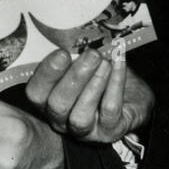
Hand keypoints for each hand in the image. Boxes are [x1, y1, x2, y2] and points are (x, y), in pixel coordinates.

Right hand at [26, 42, 153, 143]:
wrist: (132, 96)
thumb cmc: (100, 75)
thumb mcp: (81, 64)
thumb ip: (71, 56)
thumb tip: (70, 36)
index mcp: (47, 101)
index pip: (36, 92)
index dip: (46, 74)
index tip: (62, 53)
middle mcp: (61, 120)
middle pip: (58, 105)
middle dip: (74, 78)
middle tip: (91, 55)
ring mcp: (84, 131)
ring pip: (80, 117)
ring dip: (93, 86)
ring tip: (104, 62)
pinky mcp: (109, 133)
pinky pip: (110, 111)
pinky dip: (115, 86)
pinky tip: (117, 65)